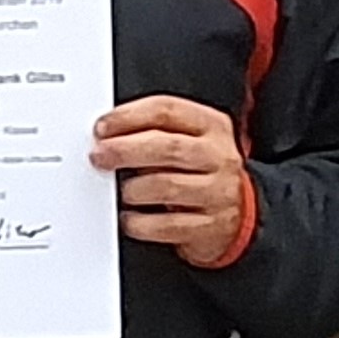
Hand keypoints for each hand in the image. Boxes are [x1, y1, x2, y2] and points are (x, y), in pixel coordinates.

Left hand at [93, 95, 251, 264]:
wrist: (239, 214)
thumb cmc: (202, 171)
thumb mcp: (192, 139)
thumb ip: (156, 130)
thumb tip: (108, 134)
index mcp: (212, 126)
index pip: (166, 110)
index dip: (129, 116)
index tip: (102, 127)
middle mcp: (217, 156)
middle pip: (167, 146)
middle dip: (125, 150)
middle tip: (99, 156)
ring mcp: (216, 193)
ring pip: (166, 186)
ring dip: (133, 188)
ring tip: (121, 190)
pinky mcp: (208, 227)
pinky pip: (166, 225)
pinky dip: (139, 223)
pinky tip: (130, 218)